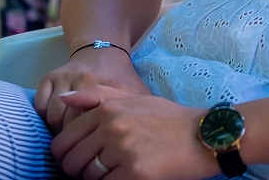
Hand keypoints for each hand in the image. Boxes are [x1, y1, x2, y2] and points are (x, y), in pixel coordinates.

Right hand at [34, 47, 150, 134]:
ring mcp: (66, 76)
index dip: (91, 142)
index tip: (93, 149)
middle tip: (79, 144)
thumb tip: (142, 141)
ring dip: (58, 130)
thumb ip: (142, 114)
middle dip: (74, 139)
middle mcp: (86, 79)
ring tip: (69, 134)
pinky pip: (40, 105)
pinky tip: (57, 120)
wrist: (103, 50)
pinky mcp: (50, 75)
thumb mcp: (137, 93)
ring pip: (53, 116)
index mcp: (109, 87)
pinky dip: (44, 117)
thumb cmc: (121, 79)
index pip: (93, 124)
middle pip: (71, 124)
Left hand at [53, 87, 215, 179]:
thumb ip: (97, 96)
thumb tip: (64, 100)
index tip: (79, 161)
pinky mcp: (135, 173)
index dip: (65, 157)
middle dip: (78, 171)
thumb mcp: (134, 98)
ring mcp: (123, 151)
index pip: (63, 142)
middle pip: (72, 162)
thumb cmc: (169, 119)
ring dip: (98, 179)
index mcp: (107, 110)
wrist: (205, 135)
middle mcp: (112, 128)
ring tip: (118, 171)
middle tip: (97, 170)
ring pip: (88, 177)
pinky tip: (130, 177)